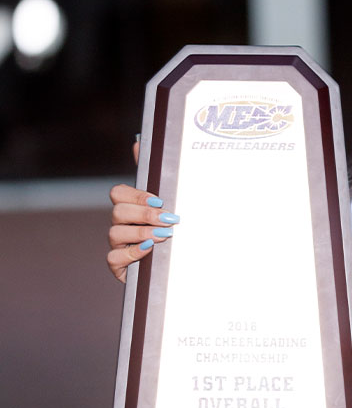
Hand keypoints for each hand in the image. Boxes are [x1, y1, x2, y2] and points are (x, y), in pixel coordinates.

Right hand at [107, 140, 178, 282]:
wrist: (181, 266)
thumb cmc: (173, 231)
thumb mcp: (170, 202)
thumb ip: (155, 174)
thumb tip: (137, 140)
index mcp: (131, 208)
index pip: (118, 193)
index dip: (137, 195)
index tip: (161, 200)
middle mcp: (120, 225)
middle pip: (118, 211)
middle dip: (144, 214)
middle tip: (169, 220)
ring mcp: (118, 245)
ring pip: (115, 233)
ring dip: (141, 232)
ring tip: (165, 236)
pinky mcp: (119, 266)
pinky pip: (114, 258)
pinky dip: (132, 253)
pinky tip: (149, 250)